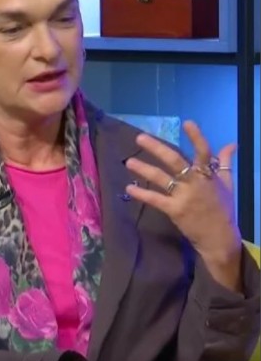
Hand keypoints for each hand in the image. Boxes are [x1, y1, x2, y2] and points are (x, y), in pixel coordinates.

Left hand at [124, 121, 242, 291]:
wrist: (219, 238)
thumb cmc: (223, 210)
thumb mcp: (227, 184)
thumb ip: (224, 163)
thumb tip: (231, 144)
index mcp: (208, 175)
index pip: (203, 152)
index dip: (196, 137)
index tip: (187, 122)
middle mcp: (196, 183)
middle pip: (175, 161)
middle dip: (157, 148)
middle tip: (140, 138)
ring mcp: (184, 197)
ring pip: (162, 178)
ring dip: (144, 169)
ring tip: (129, 161)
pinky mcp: (174, 210)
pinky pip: (155, 199)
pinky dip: (141, 194)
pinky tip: (129, 188)